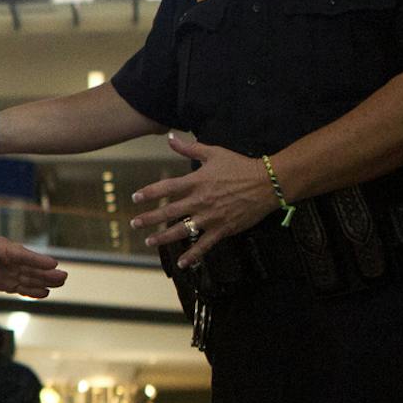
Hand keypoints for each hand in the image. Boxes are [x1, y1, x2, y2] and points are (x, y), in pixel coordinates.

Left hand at [0, 229, 65, 298]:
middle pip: (31, 267)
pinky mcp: (7, 281)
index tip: (53, 263)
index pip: (22, 255)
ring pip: (30, 278)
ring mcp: (11, 271)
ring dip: (44, 282)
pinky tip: (44, 294)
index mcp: (3, 248)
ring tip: (60, 284)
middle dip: (47, 272)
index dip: (37, 260)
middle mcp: (11, 260)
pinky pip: (21, 286)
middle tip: (64, 276)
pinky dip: (31, 291)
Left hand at [127, 132, 279, 267]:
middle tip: (134, 224)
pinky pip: (204, 245)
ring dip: (163, 238)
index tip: (135, 197)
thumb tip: (171, 138)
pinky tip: (182, 264)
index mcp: (197, 181)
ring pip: (182, 230)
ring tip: (149, 242)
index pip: (166, 188)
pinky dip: (193, 255)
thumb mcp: (214, 153)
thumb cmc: (241, 166)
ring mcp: (211, 217)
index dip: (149, 193)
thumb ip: (190, 148)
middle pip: (169, 212)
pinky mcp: (223, 229)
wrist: (268, 183)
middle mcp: (200, 200)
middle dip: (149, 219)